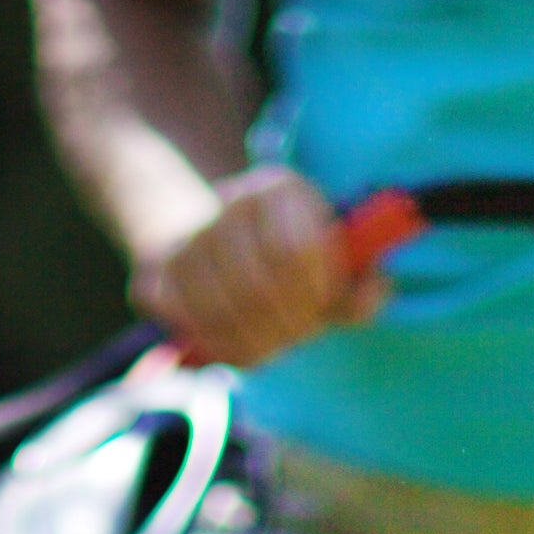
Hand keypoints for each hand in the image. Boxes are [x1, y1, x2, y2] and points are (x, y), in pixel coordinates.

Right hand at [138, 165, 386, 370]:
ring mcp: (188, 236)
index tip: (322, 304)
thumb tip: (378, 288)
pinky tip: (236, 342)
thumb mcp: (329, 268)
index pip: (295, 250)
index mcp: (280, 189)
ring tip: (271, 344)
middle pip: (257, 287)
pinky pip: (186, 323)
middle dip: (286, 326)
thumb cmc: (284, 261)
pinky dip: (216, 345)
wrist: (207, 238)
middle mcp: (230, 202)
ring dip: (254, 342)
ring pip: (220, 311)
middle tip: (296, 334)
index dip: (314, 292)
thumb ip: (359, 286)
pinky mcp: (155, 272)